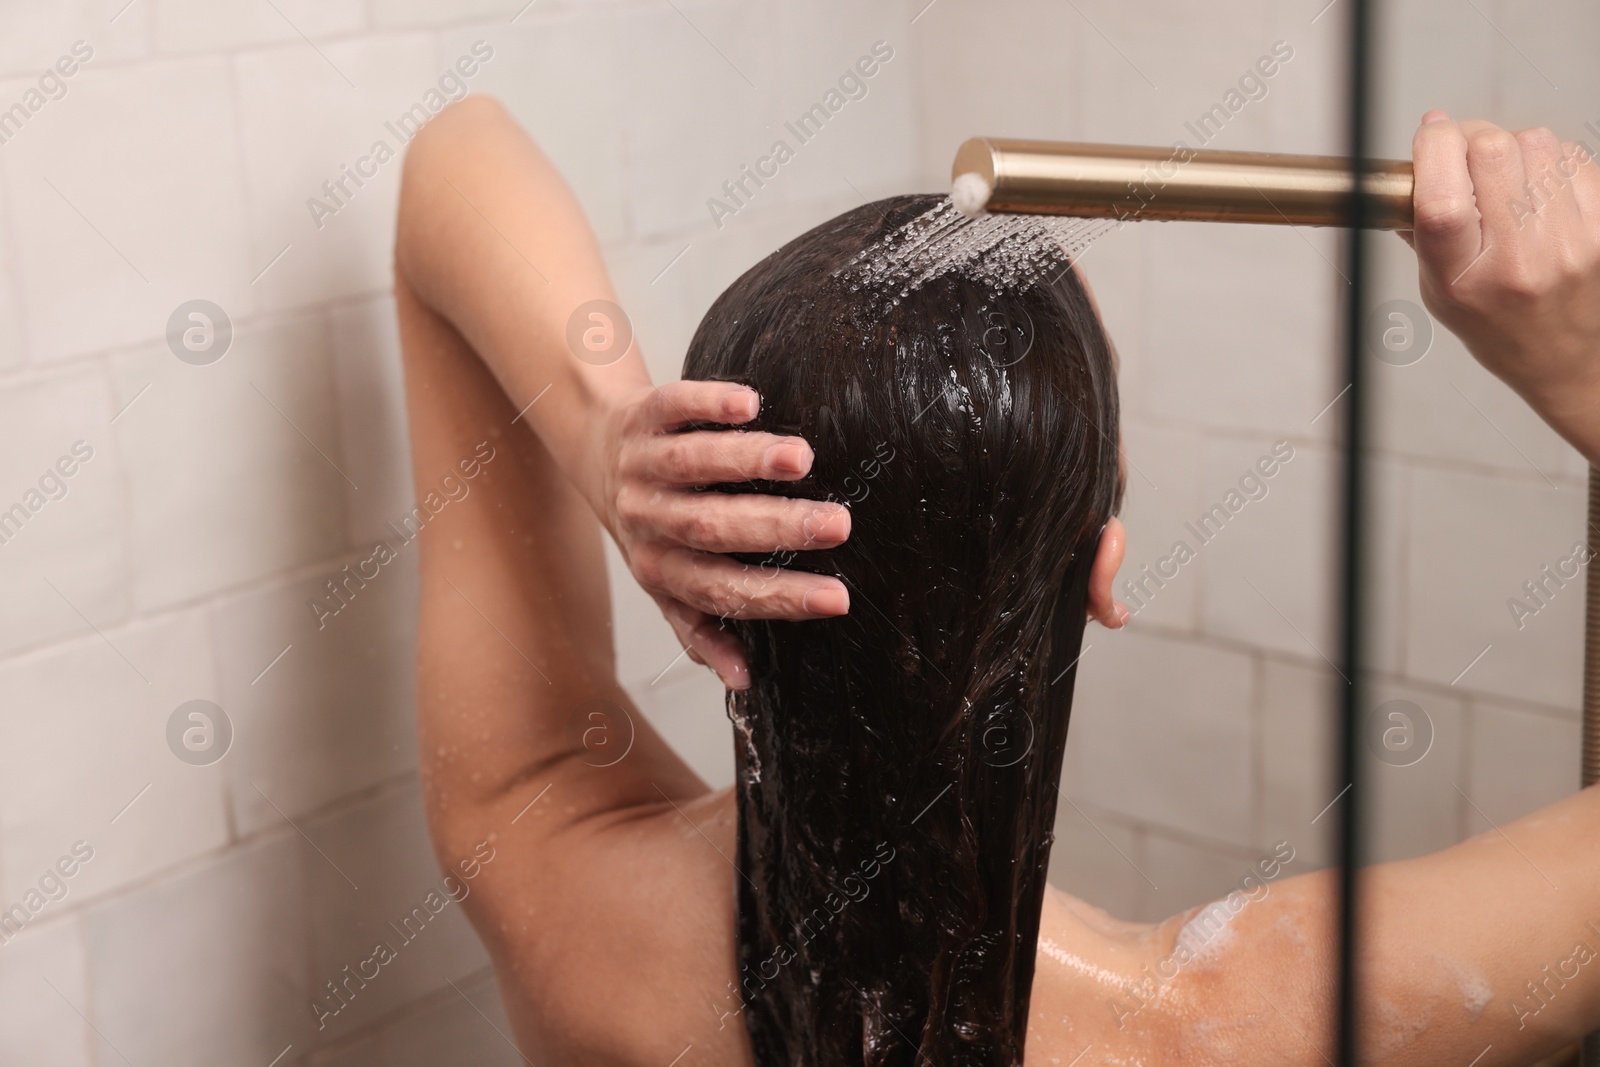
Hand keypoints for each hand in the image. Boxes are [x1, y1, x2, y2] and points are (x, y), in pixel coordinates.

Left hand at [590, 379, 851, 688]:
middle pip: (710, 528)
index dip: (778, 597)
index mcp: (661, 568)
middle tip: (837, 525)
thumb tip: (743, 681)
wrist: (595, 454)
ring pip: (692, 465)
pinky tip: (749, 402)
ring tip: (803, 458)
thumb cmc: (651, 526)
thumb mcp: (665, 585)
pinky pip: (673, 407)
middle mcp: (648, 518)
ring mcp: (642, 465)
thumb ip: (700, 629)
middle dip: (776, 528)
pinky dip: (707, 403)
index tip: (837, 598)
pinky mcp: (642, 416)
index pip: (723, 591)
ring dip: (747, 461)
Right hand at [1407, 110, 1599, 462]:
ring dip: (1513, 147)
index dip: (1433, 149)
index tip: (1429, 137)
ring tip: (1506, 179)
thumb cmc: (1498, 325)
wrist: (1565, 356)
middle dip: (1470, 136)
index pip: (1442, 198)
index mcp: (1464, 279)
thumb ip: (1423, 230)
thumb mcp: (1438, 290)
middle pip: (1492, 150)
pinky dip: (1551, 160)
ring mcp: (1568, 241)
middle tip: (1464, 150)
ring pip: (1535, 142)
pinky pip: (1573, 157)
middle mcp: (1518, 260)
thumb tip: (1419, 161)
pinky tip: (1539, 188)